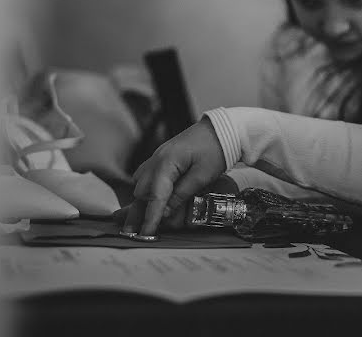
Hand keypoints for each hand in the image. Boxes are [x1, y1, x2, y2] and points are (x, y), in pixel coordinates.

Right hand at [114, 117, 226, 236]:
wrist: (222, 128)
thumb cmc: (216, 149)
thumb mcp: (202, 175)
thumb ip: (181, 194)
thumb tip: (165, 213)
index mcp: (166, 163)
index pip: (154, 196)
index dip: (150, 217)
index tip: (146, 233)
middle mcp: (157, 159)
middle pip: (141, 191)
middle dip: (140, 211)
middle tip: (138, 231)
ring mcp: (158, 156)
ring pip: (141, 183)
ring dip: (141, 200)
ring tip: (139, 220)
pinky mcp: (163, 157)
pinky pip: (147, 175)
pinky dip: (146, 188)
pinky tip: (149, 198)